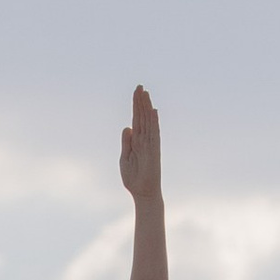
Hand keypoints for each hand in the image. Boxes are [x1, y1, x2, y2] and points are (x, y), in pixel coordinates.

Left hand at [118, 85, 162, 202]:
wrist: (142, 193)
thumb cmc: (133, 179)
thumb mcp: (124, 158)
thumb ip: (126, 143)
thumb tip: (127, 127)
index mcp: (136, 141)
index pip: (136, 119)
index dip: (136, 106)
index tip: (136, 92)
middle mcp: (144, 140)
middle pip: (142, 117)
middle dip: (141, 102)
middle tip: (139, 87)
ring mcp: (150, 144)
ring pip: (148, 122)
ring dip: (147, 107)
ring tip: (145, 93)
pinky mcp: (154, 151)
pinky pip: (155, 133)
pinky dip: (154, 122)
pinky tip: (153, 111)